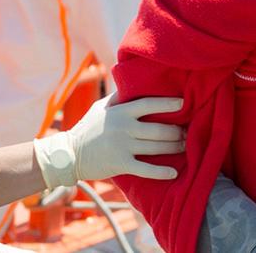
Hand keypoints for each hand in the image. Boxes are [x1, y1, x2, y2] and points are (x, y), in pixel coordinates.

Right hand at [34, 93, 184, 187]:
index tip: (183, 103)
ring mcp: (123, 146)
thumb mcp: (100, 108)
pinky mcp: (120, 164)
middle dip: (177, 132)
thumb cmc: (87, 128)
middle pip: (159, 129)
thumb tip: (135, 82)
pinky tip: (174, 173)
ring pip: (156, 147)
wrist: (67, 155)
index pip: (149, 104)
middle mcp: (124, 128)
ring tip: (185, 146)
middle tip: (187, 132)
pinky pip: (145, 169)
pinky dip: (161, 172)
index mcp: (121, 112)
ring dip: (175, 148)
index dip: (168, 104)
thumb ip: (119, 97)